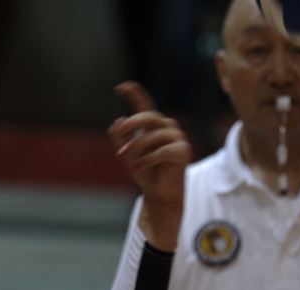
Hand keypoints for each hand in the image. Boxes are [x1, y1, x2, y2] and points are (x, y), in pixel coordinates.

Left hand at [110, 81, 191, 251]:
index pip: (144, 106)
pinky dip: (147, 159)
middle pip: (150, 116)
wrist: (159, 194)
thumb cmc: (144, 172)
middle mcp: (167, 128)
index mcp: (153, 126)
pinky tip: (137, 167)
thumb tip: (117, 121)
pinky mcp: (183, 151)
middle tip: (121, 129)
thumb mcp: (127, 154)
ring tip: (126, 157)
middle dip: (134, 122)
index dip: (134, 94)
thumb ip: (121, 138)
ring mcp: (177, 138)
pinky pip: (162, 151)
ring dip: (138, 145)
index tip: (121, 86)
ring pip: (154, 134)